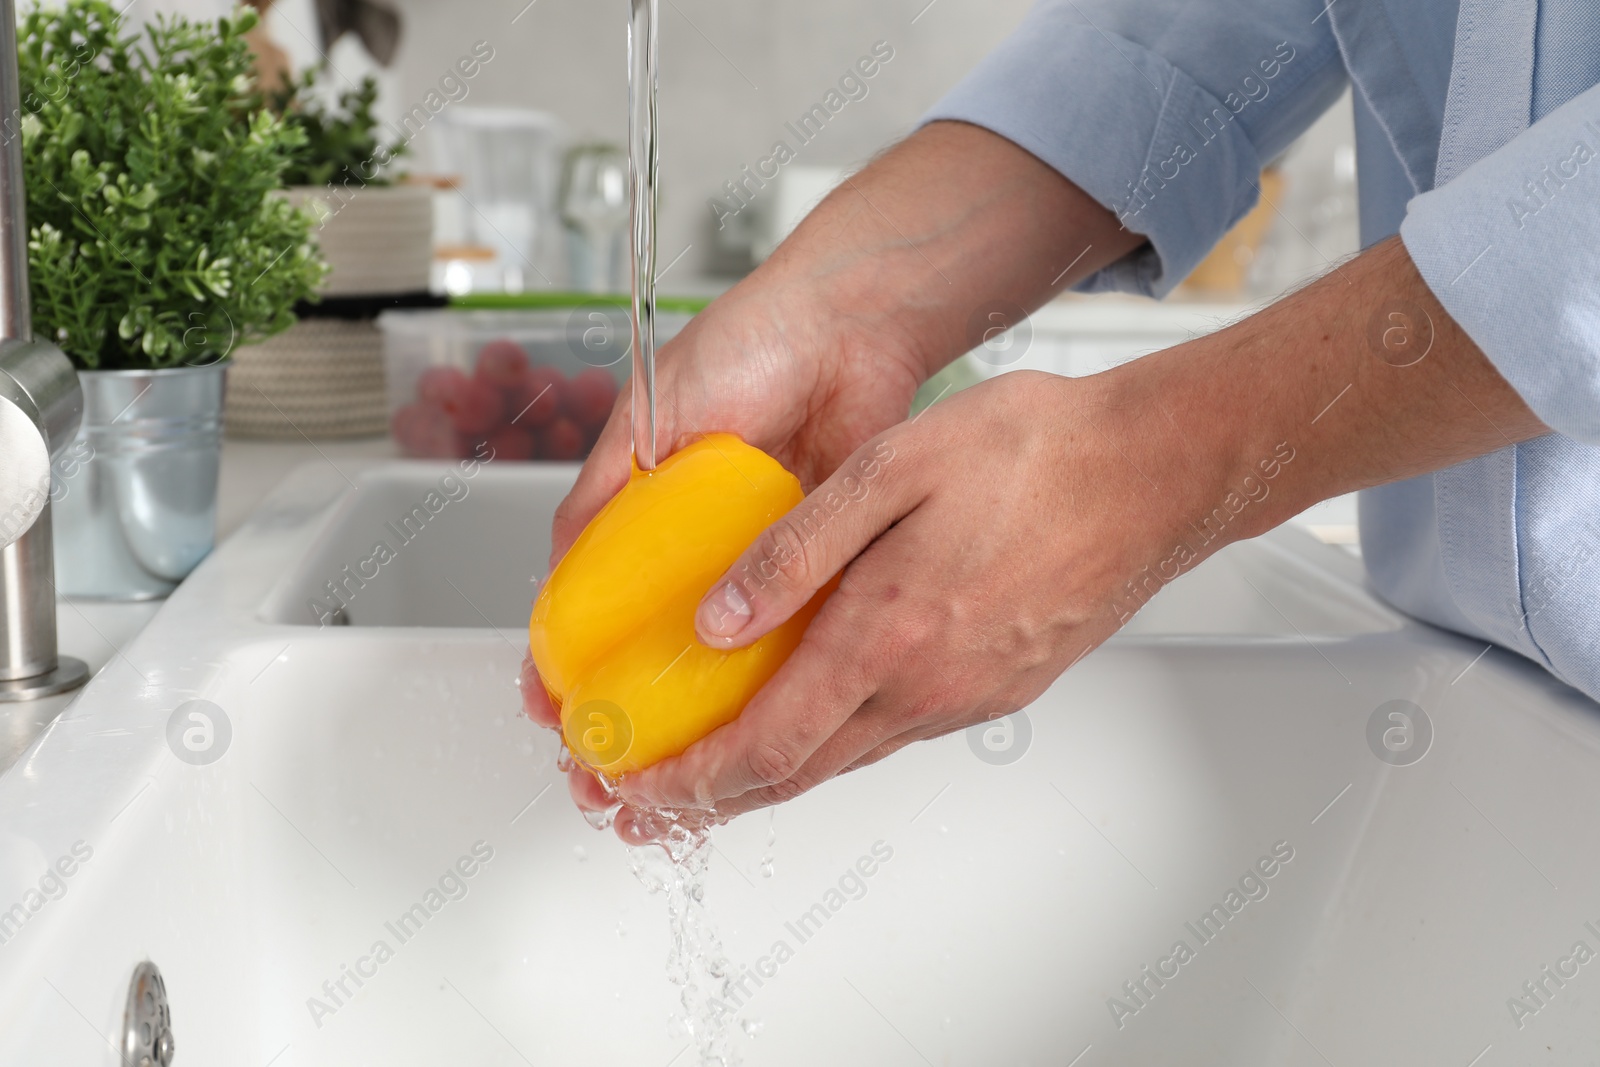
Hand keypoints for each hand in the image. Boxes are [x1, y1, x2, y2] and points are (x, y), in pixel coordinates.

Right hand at [520, 267, 929, 840]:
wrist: (854, 324)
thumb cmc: (750, 344)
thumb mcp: (650, 416)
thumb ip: (602, 492)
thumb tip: (560, 575)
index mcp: (647, 512)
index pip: (593, 606)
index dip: (567, 666)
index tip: (555, 714)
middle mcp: (701, 546)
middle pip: (654, 648)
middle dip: (627, 715)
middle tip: (609, 767)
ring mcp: (760, 561)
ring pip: (721, 659)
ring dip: (694, 717)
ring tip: (673, 770)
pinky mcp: (817, 567)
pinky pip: (789, 635)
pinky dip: (768, 679)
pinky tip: (750, 723)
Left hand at [605, 368, 1222, 819]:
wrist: (1157, 472)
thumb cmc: (1039, 455)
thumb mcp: (893, 469)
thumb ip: (795, 549)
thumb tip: (719, 619)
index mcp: (886, 638)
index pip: (763, 747)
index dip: (687, 783)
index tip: (633, 792)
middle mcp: (925, 688)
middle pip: (795, 775)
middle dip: (708, 798)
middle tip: (642, 802)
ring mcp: (966, 696)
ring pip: (844, 759)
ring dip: (769, 773)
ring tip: (711, 766)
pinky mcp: (998, 688)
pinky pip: (893, 732)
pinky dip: (831, 741)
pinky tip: (811, 711)